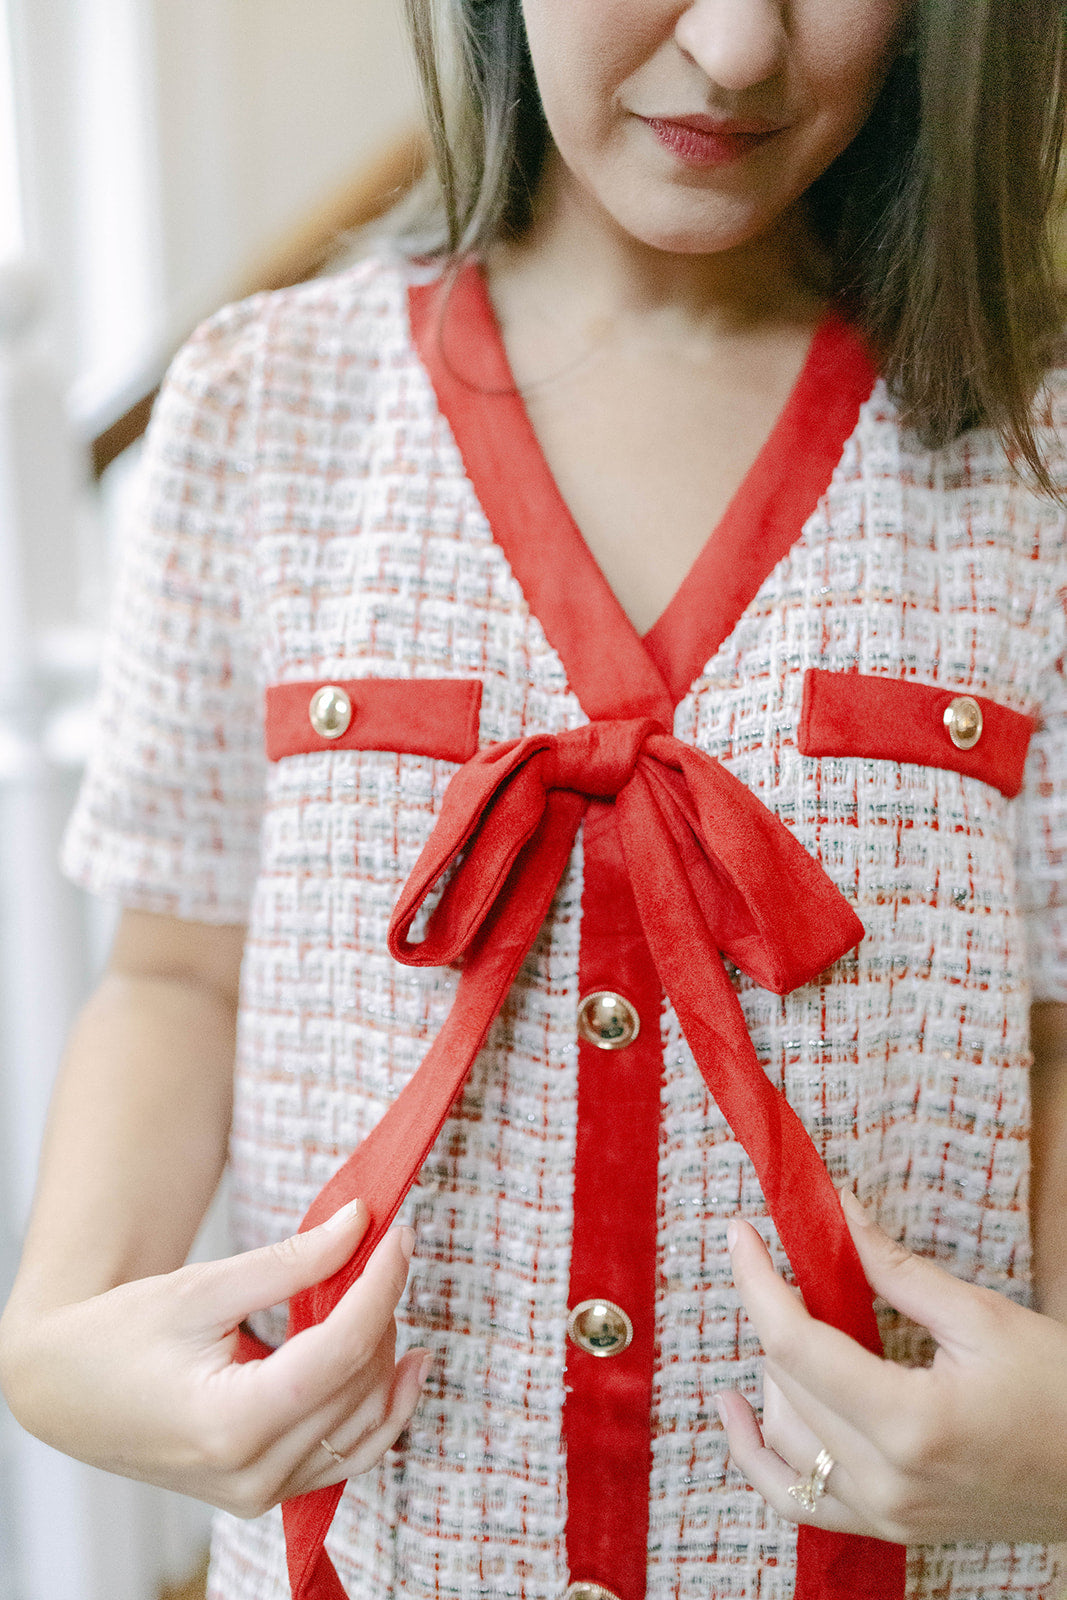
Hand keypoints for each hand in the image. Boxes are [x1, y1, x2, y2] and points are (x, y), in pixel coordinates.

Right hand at [0, 1200, 429, 1517]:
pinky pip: (349, 1454)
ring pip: (366, 1423)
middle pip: (359, 1382)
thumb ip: (291, 1262)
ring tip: (388, 1288)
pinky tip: (407, 1362)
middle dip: (383, 1307)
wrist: (66, 1390)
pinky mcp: (266, 1492)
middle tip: (386, 1245)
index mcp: (232, 1422)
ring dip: (387, 1353)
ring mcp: (260, 1492)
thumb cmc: (122, 1333)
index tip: (400, 1234)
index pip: (343, 1349)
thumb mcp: (204, 1286)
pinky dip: (383, 1407)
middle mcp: (253, 1473)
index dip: (381, 1284)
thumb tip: (361, 1222)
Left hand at [717, 1190, 1066, 1545]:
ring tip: (796, 1321)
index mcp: (910, 1423)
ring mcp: (886, 1514)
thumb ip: (892, 1268)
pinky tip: (737, 1409)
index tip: (741, 1232)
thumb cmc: (1062, 1391)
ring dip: (774, 1371)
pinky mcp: (890, 1527)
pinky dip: (758, 1454)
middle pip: (786, 1384)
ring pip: (783, 1437)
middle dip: (775, 1313)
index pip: (796, 1344)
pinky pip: (795, 1499)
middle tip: (790, 1262)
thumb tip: (834, 1210)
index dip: (758, 1280)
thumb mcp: (981, 1317)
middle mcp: (887, 1480)